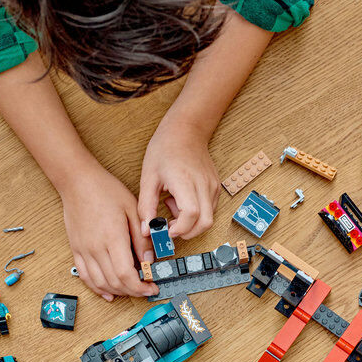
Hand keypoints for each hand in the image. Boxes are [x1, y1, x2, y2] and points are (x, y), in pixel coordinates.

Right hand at [60, 167, 157, 300]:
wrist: (77, 181)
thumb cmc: (106, 190)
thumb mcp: (132, 209)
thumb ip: (141, 238)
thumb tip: (149, 260)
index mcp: (112, 238)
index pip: (126, 274)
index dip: (140, 287)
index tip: (152, 288)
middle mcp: (96, 248)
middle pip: (114, 283)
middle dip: (133, 292)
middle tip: (146, 289)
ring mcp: (83, 250)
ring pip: (100, 283)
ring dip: (117, 292)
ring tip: (131, 290)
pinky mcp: (75, 249)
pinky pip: (85, 276)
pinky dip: (98, 288)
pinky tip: (109, 293)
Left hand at [138, 116, 220, 242]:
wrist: (186, 130)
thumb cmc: (165, 149)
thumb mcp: (148, 177)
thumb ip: (146, 206)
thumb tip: (147, 230)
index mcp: (185, 181)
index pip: (191, 215)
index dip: (179, 229)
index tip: (165, 230)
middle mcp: (203, 185)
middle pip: (205, 223)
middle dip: (187, 232)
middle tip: (169, 225)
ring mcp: (212, 186)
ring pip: (208, 219)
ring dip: (190, 222)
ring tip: (172, 205)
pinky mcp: (215, 187)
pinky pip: (209, 209)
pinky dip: (195, 214)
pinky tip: (180, 200)